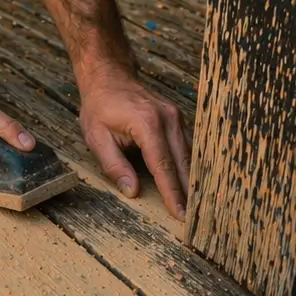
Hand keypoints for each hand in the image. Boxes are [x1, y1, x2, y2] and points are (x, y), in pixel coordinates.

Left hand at [78, 63, 190, 218]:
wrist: (108, 76)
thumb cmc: (100, 106)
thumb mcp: (96, 135)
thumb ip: (114, 164)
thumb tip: (132, 191)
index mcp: (147, 124)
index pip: (163, 166)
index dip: (172, 193)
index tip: (180, 215)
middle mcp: (167, 119)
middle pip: (183, 163)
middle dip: (189, 192)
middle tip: (197, 219)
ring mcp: (176, 116)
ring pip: (190, 155)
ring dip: (194, 180)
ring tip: (199, 206)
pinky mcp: (178, 118)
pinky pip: (188, 146)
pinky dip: (191, 166)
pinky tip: (193, 184)